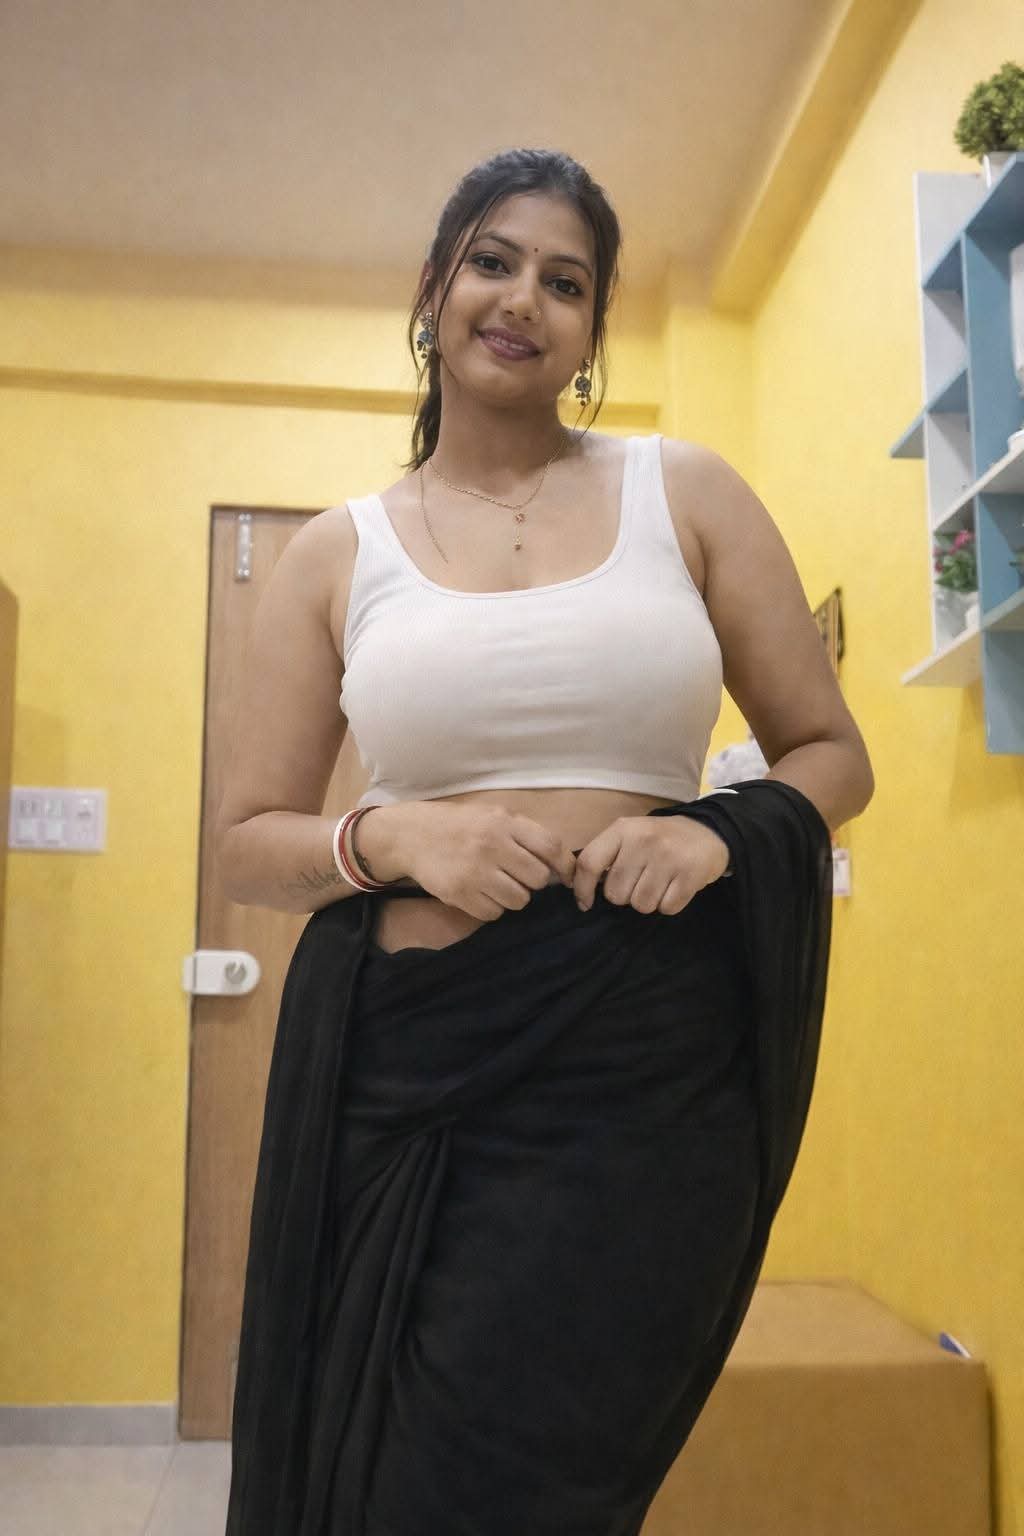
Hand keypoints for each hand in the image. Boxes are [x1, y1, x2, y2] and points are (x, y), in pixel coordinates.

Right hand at [403, 801, 576, 921]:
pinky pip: (494, 913)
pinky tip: (480, 893)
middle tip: (518, 876)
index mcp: (503, 822)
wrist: (411, 836)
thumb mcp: (492, 815)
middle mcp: (492, 845)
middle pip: (538, 879)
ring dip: (513, 897)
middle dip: (532, 882)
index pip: (550, 846)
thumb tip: (559, 864)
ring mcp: (475, 872)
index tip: (568, 877)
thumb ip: (523, 834)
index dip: (565, 865)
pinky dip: (492, 908)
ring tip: (497, 885)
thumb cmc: (460, 825)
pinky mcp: (459, 894)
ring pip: (519, 901)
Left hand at [572, 815, 730, 914]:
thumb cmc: (661, 838)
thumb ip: (606, 855)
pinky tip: (674, 887)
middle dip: (626, 895)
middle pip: (616, 894)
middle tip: (641, 881)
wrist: (709, 832)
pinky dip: (669, 905)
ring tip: (659, 883)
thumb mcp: (631, 835)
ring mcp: (668, 858)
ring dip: (648, 902)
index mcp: (623, 829)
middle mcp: (644, 841)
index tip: (585, 903)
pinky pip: (666, 908)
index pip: (589, 862)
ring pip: (641, 905)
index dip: (582, 889)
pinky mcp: (690, 875)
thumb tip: (580, 888)